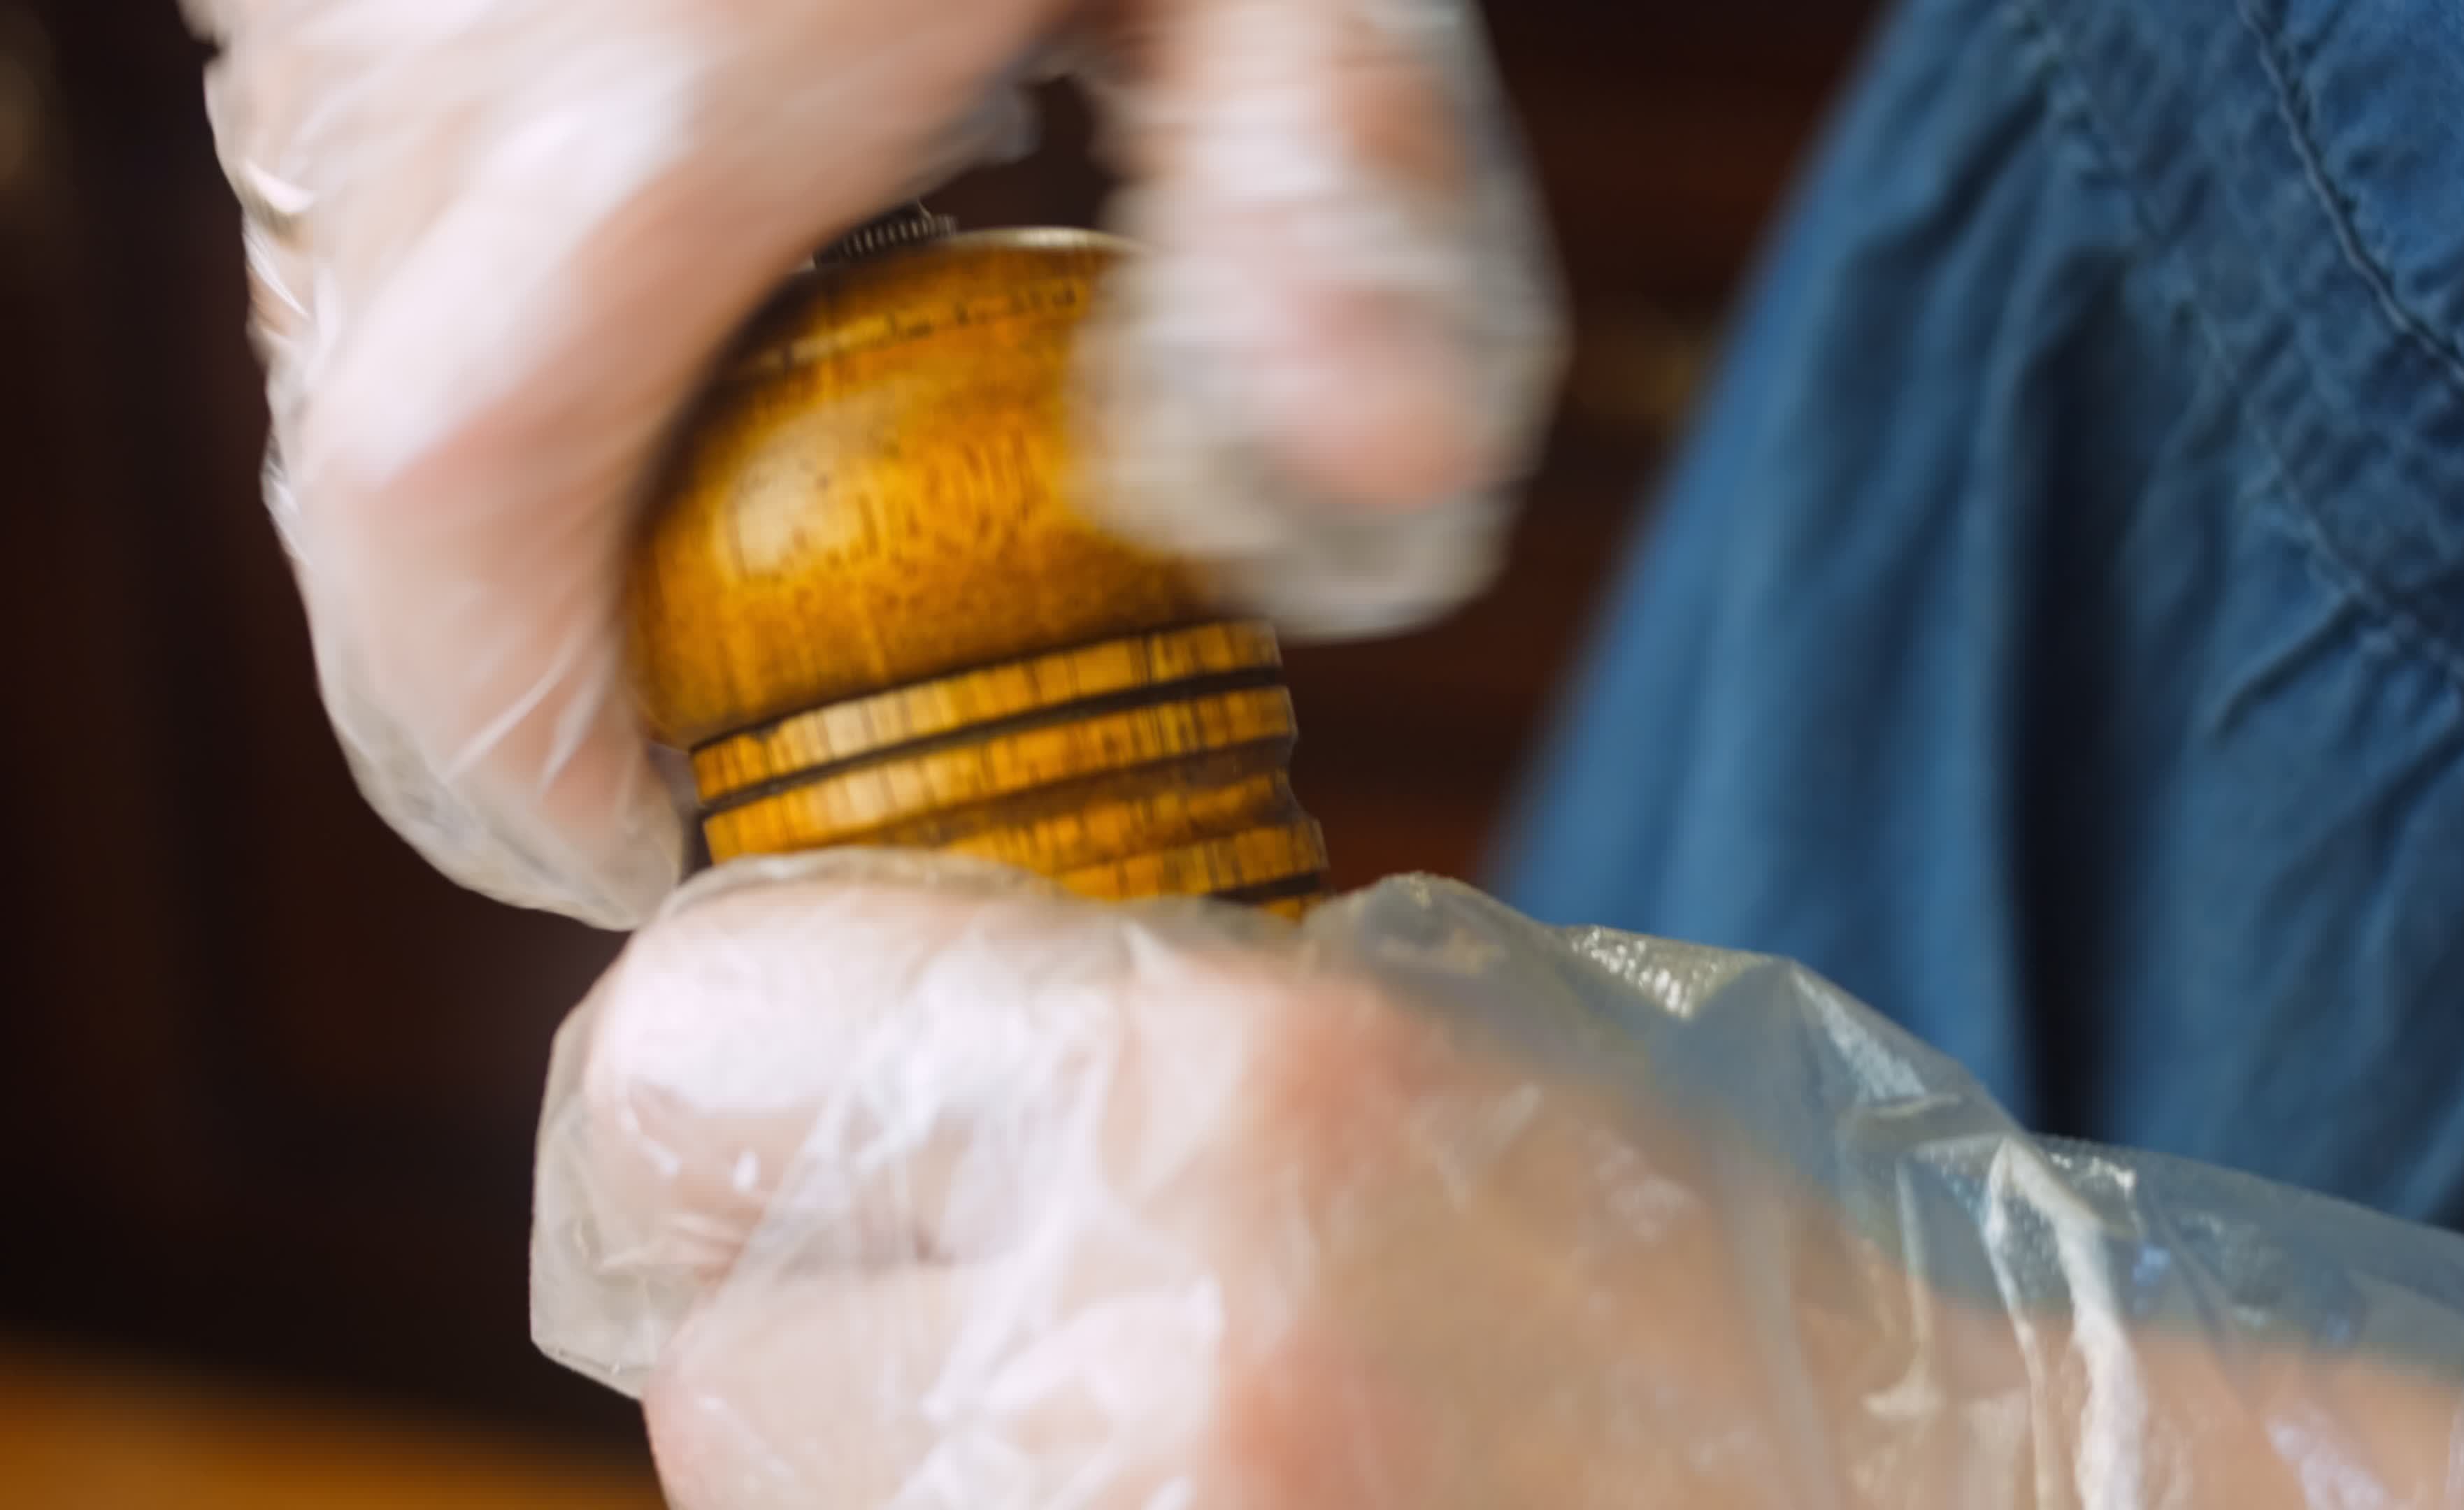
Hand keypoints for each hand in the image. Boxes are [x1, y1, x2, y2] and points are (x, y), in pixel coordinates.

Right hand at [189, 0, 1560, 927]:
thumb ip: (1333, 192)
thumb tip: (1380, 512)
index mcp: (634, 99)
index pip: (439, 543)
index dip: (530, 770)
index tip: (689, 845)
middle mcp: (418, 97)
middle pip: (364, 537)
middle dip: (531, 715)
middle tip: (755, 740)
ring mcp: (345, 53)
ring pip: (348, 430)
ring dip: (522, 568)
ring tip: (754, 555)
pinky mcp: (343, 24)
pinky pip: (362, 304)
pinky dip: (500, 418)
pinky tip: (706, 357)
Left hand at [528, 857, 2463, 1507]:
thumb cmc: (1732, 1259)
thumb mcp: (1442, 1030)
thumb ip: (1123, 1020)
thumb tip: (864, 1050)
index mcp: (1218, 1086)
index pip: (680, 1048)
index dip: (717, 1069)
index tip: (779, 1090)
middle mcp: (1137, 1363)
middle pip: (699, 1346)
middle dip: (811, 1309)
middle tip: (987, 1288)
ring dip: (884, 1464)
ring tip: (1120, 1416)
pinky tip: (1164, 1485)